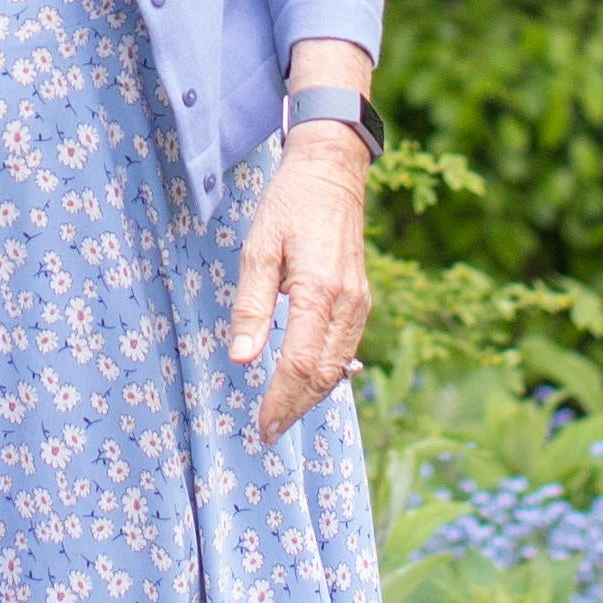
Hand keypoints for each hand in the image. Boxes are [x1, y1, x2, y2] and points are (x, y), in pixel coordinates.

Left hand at [230, 122, 370, 446]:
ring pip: (339, 367)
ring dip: (311, 395)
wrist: (331, 172)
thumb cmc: (288, 206)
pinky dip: (326, 374)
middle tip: (268, 431)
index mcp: (318, 292)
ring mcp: (359, 303)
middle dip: (296, 408)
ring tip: (283, 414)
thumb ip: (250, 307)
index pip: (300, 365)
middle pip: (324, 375)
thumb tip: (241, 359)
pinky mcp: (360, 300)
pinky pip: (346, 349)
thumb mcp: (258, 250)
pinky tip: (306, 384)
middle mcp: (347, 304)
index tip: (262, 425)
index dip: (280, 400)